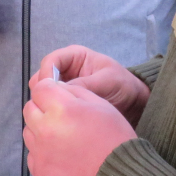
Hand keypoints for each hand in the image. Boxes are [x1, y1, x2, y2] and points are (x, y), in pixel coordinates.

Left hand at [22, 78, 136, 175]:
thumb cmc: (114, 138)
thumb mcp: (101, 105)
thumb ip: (75, 91)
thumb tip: (57, 87)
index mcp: (61, 109)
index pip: (40, 88)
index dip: (49, 88)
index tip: (57, 94)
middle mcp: (45, 129)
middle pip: (29, 108)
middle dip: (42, 107)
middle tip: (61, 116)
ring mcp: (39, 152)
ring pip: (29, 131)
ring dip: (40, 128)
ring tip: (62, 136)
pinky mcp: (39, 171)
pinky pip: (32, 153)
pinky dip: (42, 150)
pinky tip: (61, 154)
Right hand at [32, 45, 149, 125]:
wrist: (133, 102)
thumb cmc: (123, 85)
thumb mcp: (107, 82)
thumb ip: (85, 84)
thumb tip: (62, 90)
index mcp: (75, 57)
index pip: (50, 61)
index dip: (46, 75)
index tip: (49, 92)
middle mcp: (66, 69)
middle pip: (42, 77)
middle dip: (44, 91)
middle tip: (51, 106)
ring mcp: (65, 85)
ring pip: (44, 92)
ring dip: (48, 102)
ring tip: (56, 114)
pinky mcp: (66, 100)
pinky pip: (52, 103)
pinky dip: (53, 110)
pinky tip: (59, 119)